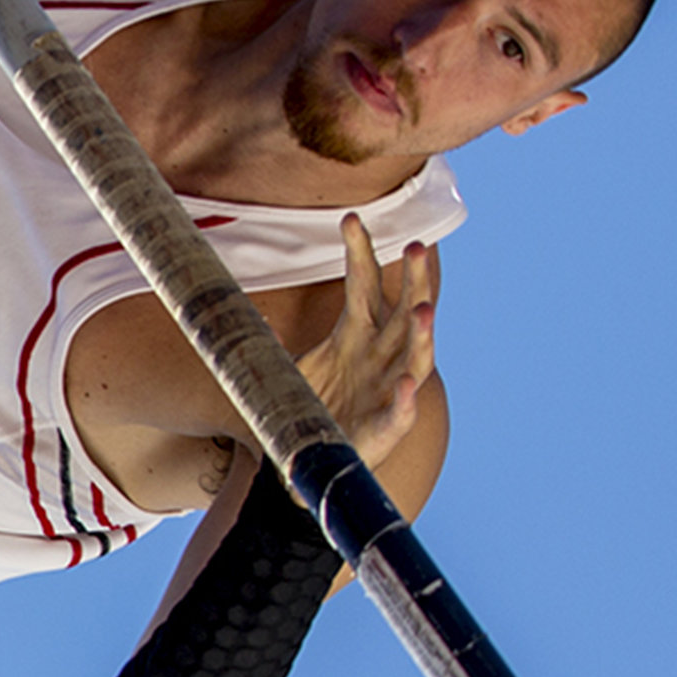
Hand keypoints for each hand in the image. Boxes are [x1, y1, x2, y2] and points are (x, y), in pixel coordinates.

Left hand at [297, 215, 435, 469]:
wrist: (312, 457)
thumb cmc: (311, 405)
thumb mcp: (289, 366)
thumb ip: (273, 341)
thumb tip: (254, 315)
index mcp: (355, 334)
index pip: (362, 285)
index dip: (359, 253)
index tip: (351, 219)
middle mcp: (380, 355)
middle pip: (402, 312)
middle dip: (412, 281)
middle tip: (415, 247)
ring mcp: (389, 389)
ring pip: (414, 357)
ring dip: (421, 335)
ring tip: (422, 310)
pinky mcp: (387, 427)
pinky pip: (400, 413)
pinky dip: (404, 400)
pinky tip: (406, 385)